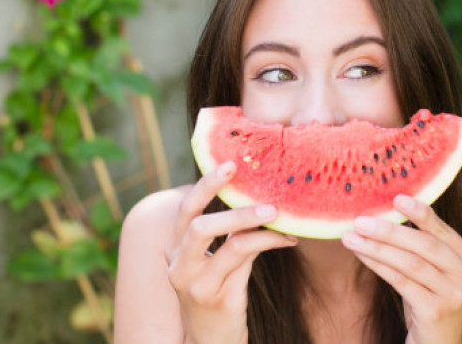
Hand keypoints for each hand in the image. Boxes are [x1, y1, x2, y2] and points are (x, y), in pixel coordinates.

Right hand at [165, 161, 296, 343]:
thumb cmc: (219, 297)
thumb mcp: (216, 264)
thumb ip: (228, 236)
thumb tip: (258, 199)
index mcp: (174, 251)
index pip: (185, 210)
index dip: (205, 185)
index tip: (229, 163)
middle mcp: (177, 266)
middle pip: (194, 221)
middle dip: (214, 191)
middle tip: (238, 170)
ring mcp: (195, 284)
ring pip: (220, 240)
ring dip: (249, 219)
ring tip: (275, 210)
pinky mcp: (216, 298)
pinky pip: (243, 258)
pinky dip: (267, 242)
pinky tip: (287, 239)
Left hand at [341, 194, 461, 343]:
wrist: (437, 342)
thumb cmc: (429, 297)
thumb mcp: (432, 268)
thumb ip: (422, 241)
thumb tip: (387, 210)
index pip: (441, 230)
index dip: (420, 212)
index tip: (396, 197)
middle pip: (425, 245)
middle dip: (390, 230)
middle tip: (360, 220)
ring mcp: (455, 295)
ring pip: (410, 263)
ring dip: (377, 247)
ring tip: (351, 236)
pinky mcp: (437, 312)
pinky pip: (401, 282)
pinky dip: (378, 265)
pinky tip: (361, 254)